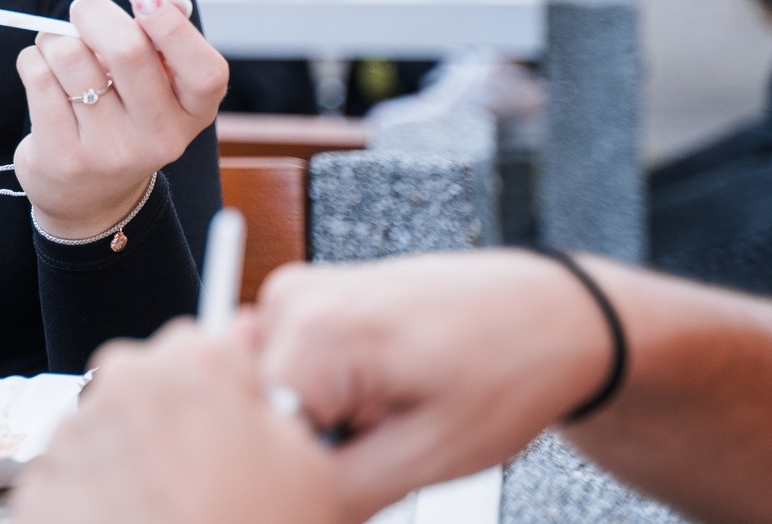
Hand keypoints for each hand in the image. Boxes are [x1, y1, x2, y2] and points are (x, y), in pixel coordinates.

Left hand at [12, 0, 226, 238]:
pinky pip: (38, 77)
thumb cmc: (125, 117)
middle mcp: (160, 137)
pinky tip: (41, 72)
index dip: (171, 24)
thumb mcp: (158, 88)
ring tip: (58, 50)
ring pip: (71, 56)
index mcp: (193, 113)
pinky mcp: (64, 158)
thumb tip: (168, 1)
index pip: (204, 70)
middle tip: (83, 10)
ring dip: (55, 38)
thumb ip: (165, 42)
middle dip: (94, 12)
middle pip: (128, 50)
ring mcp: (111, 152)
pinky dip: (32, 59)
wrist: (89, 196)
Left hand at [14, 320, 343, 523]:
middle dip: (180, 424)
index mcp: (200, 361)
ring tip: (174, 513)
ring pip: (116, 428)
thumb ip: (287, 405)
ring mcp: (80, 426)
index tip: (239, 433)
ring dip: (139, 460)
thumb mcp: (311, 475)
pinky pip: (78, 471)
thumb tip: (267, 371)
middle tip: (210, 485)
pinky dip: (100, 494)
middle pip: (158, 384)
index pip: (216, 348)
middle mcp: (129, 379)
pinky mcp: (43, 474)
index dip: (232, 397)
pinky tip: (137, 522)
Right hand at [257, 252, 615, 521]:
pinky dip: (317, 398)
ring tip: (378, 423)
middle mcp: (290, 299)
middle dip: (300, 450)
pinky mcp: (305, 299)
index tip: (342, 484)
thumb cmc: (507, 372)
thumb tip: (284, 505)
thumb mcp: (427, 457)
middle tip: (372, 456)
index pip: (249, 433)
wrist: (546, 314)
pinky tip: (370, 400)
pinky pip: (283, 368)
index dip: (293, 473)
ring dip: (308, 425)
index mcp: (314, 331)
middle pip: (253, 410)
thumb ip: (335, 487)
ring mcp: (293, 293)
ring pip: (265, 394)